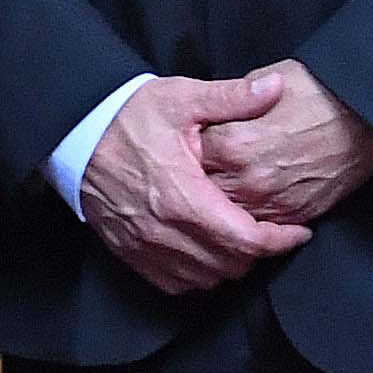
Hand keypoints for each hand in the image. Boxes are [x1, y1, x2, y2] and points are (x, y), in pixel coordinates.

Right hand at [78, 69, 308, 295]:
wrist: (74, 133)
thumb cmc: (128, 115)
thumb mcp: (182, 98)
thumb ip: (233, 98)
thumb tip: (277, 88)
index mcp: (184, 196)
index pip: (246, 240)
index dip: (280, 242)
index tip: (299, 232)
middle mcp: (164, 230)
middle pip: (230, 265)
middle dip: (258, 252)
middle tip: (272, 230)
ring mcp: (144, 246)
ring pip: (205, 279)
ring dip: (229, 265)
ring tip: (242, 240)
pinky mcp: (129, 252)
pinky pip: (173, 284)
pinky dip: (197, 275)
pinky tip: (206, 252)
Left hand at [193, 59, 372, 228]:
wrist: (367, 119)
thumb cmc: (319, 93)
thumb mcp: (266, 81)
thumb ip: (231, 101)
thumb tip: (211, 111)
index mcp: (234, 143)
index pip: (190, 155)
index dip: (188, 148)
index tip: (187, 143)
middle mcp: (248, 179)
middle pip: (203, 191)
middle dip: (197, 182)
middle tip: (194, 173)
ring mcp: (272, 202)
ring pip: (227, 216)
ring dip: (219, 206)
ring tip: (216, 192)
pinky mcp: (294, 216)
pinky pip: (258, 226)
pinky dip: (247, 218)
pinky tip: (243, 205)